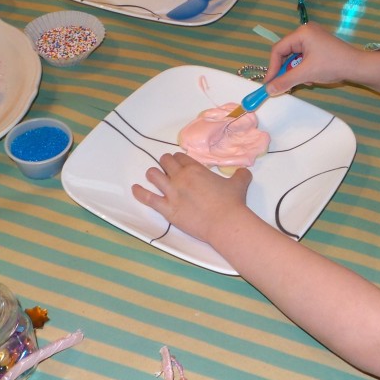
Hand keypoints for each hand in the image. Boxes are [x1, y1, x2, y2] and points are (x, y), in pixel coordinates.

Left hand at [131, 152, 252, 244]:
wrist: (225, 223)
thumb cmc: (232, 203)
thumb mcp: (239, 183)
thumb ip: (240, 175)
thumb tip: (244, 172)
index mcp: (196, 169)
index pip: (180, 157)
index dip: (178, 158)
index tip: (179, 163)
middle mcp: (181, 177)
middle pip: (166, 162)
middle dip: (166, 163)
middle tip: (168, 168)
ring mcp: (172, 192)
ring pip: (154, 175)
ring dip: (153, 174)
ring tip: (154, 175)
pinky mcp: (167, 209)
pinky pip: (148, 198)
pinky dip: (140, 192)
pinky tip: (135, 189)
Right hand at [263, 23, 363, 95]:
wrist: (358, 67)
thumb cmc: (332, 65)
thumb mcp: (306, 74)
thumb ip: (285, 81)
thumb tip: (268, 89)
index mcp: (302, 33)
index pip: (278, 49)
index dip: (272, 67)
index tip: (269, 83)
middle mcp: (306, 32)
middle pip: (286, 53)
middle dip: (286, 70)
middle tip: (281, 85)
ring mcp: (314, 38)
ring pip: (295, 57)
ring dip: (296, 72)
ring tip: (305, 81)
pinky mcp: (320, 46)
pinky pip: (304, 58)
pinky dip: (304, 70)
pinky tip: (312, 78)